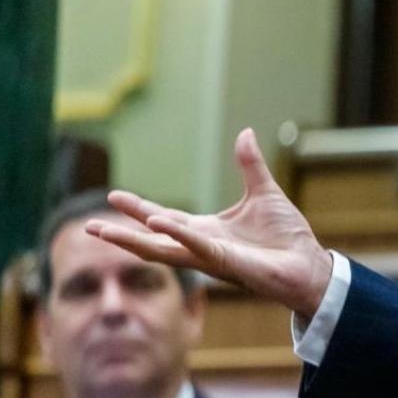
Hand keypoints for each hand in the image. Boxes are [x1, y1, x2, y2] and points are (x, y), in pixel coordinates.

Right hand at [86, 128, 334, 317]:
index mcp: (206, 231)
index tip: (112, 197)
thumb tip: (244, 132)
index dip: (139, 209)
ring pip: (163, 250)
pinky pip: (197, 248)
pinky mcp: (227, 263)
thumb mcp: (264, 192)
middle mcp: (202, 247)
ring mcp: (211, 258)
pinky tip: (157, 222)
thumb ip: (249, 164)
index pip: (164, 218)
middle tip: (88, 226)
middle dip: (121, 233)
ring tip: (102, 231)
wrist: (309, 265)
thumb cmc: (287, 236)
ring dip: (133, 240)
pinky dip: (178, 234)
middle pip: (152, 239)